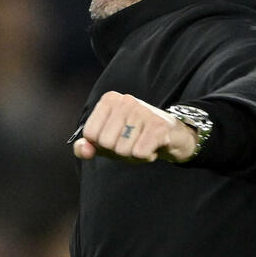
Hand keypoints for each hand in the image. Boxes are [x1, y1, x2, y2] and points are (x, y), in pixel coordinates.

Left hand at [72, 91, 197, 162]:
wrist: (172, 134)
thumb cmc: (136, 136)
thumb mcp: (107, 140)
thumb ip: (87, 146)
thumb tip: (83, 149)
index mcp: (109, 100)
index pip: (90, 134)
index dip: (101, 144)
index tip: (116, 137)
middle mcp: (126, 101)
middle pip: (106, 143)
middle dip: (118, 151)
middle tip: (132, 142)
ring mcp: (143, 111)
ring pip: (123, 150)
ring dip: (133, 155)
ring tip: (143, 143)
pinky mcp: (158, 126)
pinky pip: (140, 153)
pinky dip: (146, 156)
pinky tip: (153, 146)